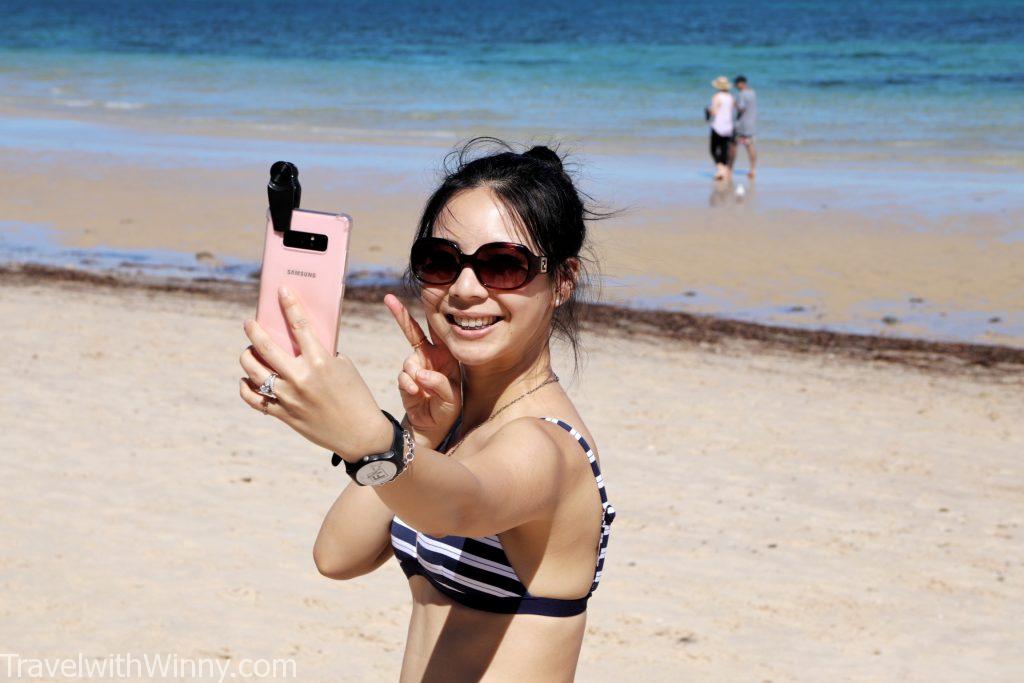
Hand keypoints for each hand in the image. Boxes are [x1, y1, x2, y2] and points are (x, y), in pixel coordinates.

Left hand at [238, 286, 391, 460]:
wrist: (361, 434)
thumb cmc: (356, 395)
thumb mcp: (344, 367)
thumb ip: (320, 353)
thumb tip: (297, 341)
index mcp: (320, 362)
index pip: (300, 325)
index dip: (289, 304)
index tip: (281, 290)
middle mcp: (300, 378)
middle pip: (265, 347)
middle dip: (254, 330)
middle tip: (250, 323)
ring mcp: (288, 398)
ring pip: (253, 370)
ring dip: (247, 356)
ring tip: (250, 351)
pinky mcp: (283, 414)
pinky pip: (253, 398)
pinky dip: (247, 386)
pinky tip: (249, 379)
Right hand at [383, 293, 460, 448]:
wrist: (431, 428)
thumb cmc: (447, 409)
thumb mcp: (452, 397)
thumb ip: (440, 384)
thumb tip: (420, 374)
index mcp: (445, 356)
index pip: (438, 331)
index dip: (431, 313)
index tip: (425, 295)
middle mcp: (428, 358)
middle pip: (412, 332)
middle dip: (400, 315)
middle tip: (389, 299)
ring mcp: (415, 369)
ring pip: (409, 362)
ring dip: (416, 375)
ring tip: (424, 390)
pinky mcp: (405, 381)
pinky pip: (404, 378)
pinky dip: (409, 385)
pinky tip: (417, 394)